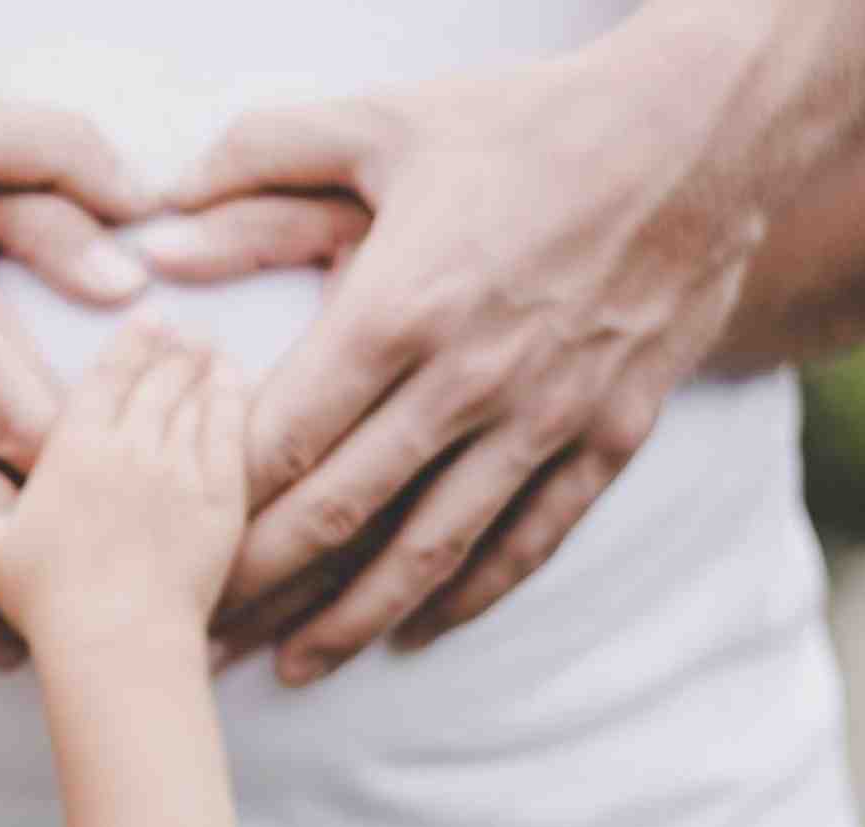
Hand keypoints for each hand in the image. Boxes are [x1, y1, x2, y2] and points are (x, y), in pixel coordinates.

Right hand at [0, 318, 247, 645]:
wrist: (119, 644)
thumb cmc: (48, 605)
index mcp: (74, 450)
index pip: (107, 379)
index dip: (131, 344)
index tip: (150, 315)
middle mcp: (130, 448)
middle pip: (157, 381)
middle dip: (175, 349)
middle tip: (189, 325)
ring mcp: (179, 471)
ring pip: (196, 400)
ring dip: (206, 367)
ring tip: (214, 344)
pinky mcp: (220, 502)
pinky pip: (232, 435)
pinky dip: (235, 402)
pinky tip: (238, 382)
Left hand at [175, 47, 777, 684]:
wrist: (704, 135)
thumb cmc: (526, 126)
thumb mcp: (382, 123)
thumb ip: (260, 157)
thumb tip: (161, 209)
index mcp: (398, 312)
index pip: (283, 441)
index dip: (217, 508)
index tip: (170, 546)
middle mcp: (467, 382)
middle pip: (339, 514)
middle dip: (262, 587)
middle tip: (207, 634)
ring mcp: (544, 419)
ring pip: (431, 551)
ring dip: (354, 618)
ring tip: (294, 666)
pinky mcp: (609, 434)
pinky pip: (530, 539)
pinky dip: (470, 596)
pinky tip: (418, 633)